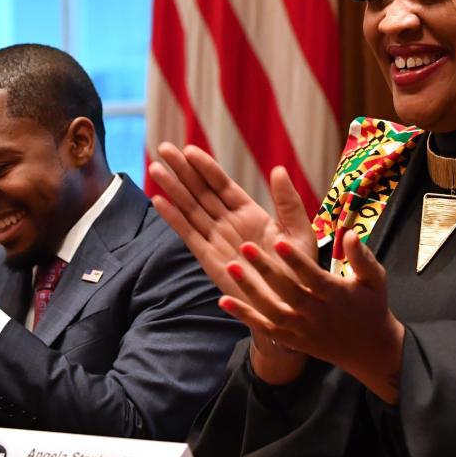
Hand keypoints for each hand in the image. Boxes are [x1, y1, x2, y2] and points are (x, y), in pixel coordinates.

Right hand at [148, 144, 315, 299]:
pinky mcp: (209, 260)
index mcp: (250, 213)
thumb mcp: (298, 233)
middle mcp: (229, 223)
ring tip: (156, 168)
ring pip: (190, 209)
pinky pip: (188, 235)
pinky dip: (174, 219)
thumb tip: (277, 170)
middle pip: (200, 191)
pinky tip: (159, 202)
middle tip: (163, 148)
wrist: (290, 307)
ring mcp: (217, 240)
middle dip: (182, 170)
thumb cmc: (299, 272)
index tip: (189, 149)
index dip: (206, 167)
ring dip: (173, 189)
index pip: (222, 185)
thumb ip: (288, 203)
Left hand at [222, 229, 404, 402]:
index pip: (313, 277)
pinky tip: (223, 301)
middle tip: (245, 246)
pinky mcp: (292, 340)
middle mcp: (317, 313)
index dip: (296, 262)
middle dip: (266, 270)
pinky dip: (244, 316)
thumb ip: (362, 257)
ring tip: (230, 268)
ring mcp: (302, 330)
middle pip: (288, 292)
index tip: (279, 242)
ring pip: (272, 312)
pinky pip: (265, 329)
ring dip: (249, 291)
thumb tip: (350, 233)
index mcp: (337, 295)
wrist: (369, 351)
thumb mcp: (375, 280)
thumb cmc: (371, 306)